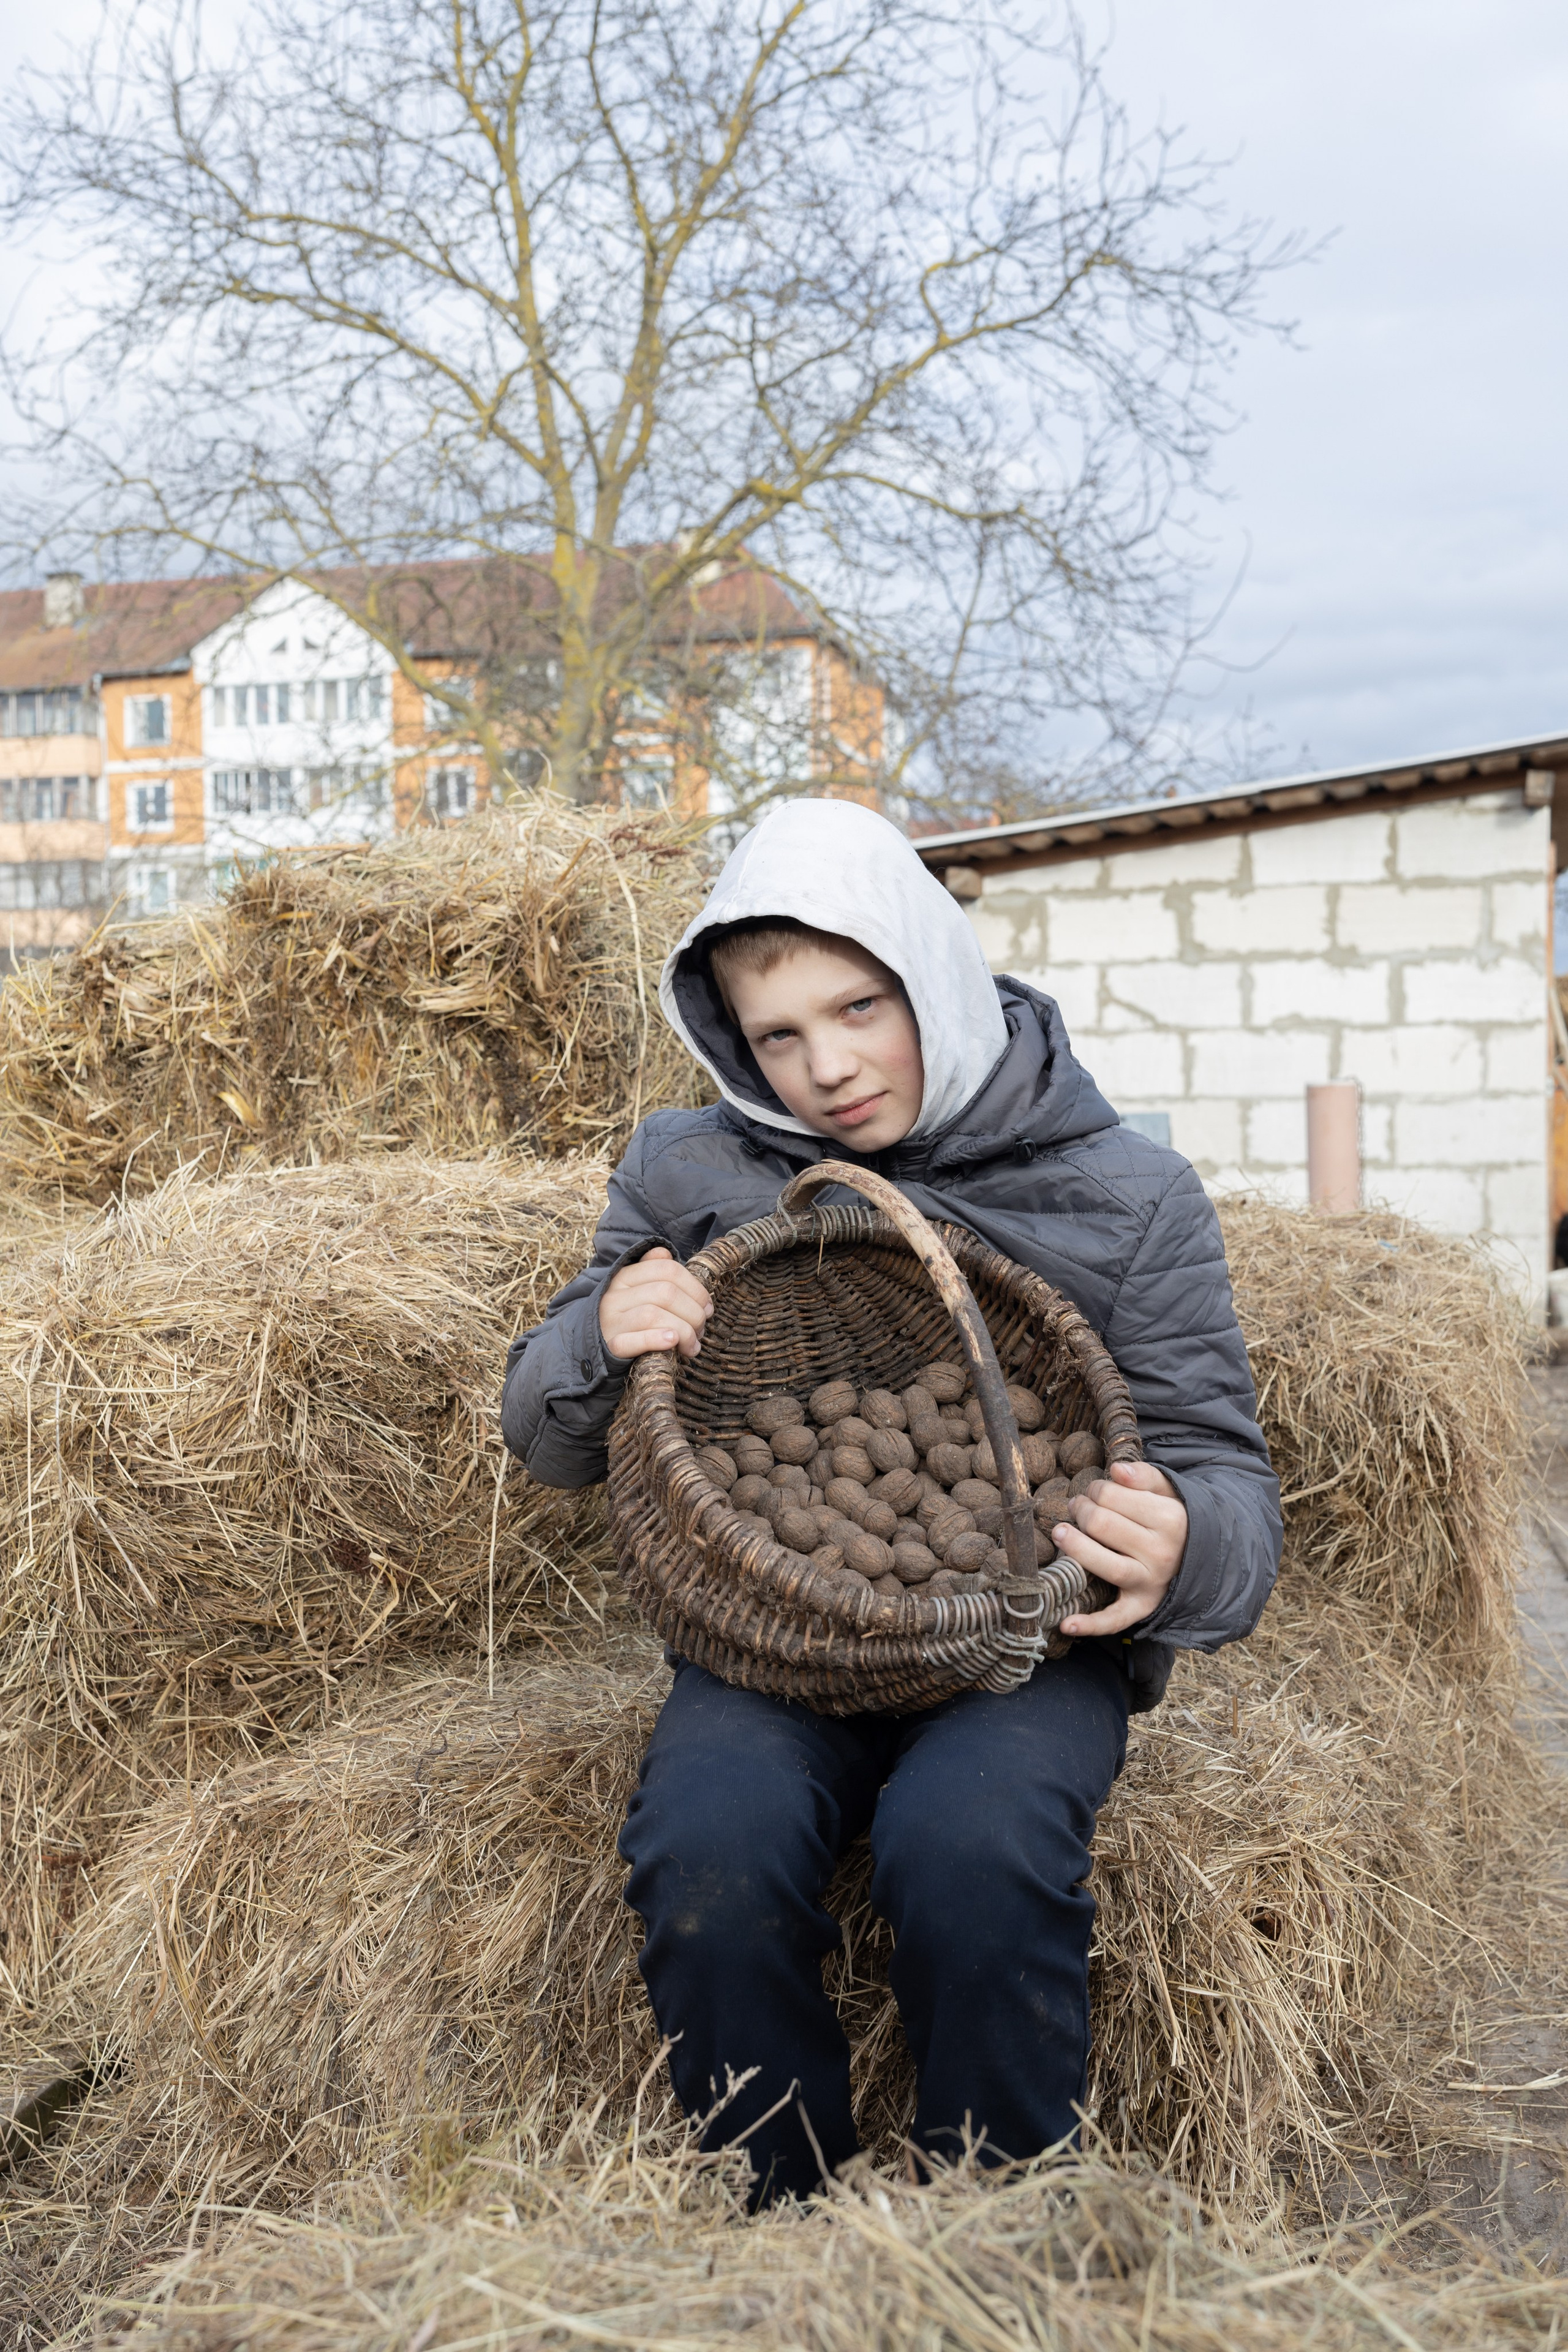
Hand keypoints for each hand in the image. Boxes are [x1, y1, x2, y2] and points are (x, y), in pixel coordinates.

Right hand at [598, 1246, 713, 1361]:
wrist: (594, 1349)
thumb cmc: (627, 1319)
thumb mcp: (636, 1291)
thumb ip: (652, 1271)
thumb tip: (666, 1253)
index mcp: (624, 1277)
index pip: (667, 1269)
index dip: (695, 1288)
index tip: (707, 1307)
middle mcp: (614, 1295)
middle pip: (665, 1293)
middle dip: (693, 1312)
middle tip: (701, 1329)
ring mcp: (610, 1321)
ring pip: (652, 1315)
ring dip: (683, 1330)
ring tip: (692, 1345)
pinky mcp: (609, 1346)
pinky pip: (632, 1341)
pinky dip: (656, 1340)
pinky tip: (672, 1341)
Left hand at [1054, 1460, 1186, 1638]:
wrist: (1204, 1557)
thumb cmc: (1175, 1519)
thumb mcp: (1168, 1491)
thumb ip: (1144, 1475)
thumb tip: (1117, 1470)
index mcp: (1170, 1518)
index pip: (1111, 1496)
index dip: (1093, 1490)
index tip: (1092, 1492)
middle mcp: (1161, 1552)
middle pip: (1101, 1525)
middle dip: (1081, 1510)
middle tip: (1078, 1508)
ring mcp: (1151, 1582)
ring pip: (1104, 1564)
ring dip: (1074, 1547)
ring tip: (1060, 1533)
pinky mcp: (1142, 1606)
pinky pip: (1115, 1619)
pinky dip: (1090, 1624)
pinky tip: (1066, 1623)